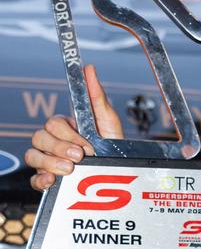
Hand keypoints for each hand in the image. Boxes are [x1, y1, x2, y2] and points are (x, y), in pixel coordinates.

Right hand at [25, 64, 123, 191]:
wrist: (120, 171)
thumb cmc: (113, 144)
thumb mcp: (108, 120)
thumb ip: (97, 95)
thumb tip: (88, 69)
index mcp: (66, 126)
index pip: (52, 123)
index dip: (66, 133)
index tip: (84, 144)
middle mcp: (54, 142)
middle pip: (39, 138)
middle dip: (59, 148)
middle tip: (79, 157)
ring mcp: (48, 160)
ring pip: (32, 156)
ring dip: (50, 162)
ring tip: (70, 169)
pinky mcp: (48, 179)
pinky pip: (34, 179)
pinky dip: (41, 179)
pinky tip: (53, 180)